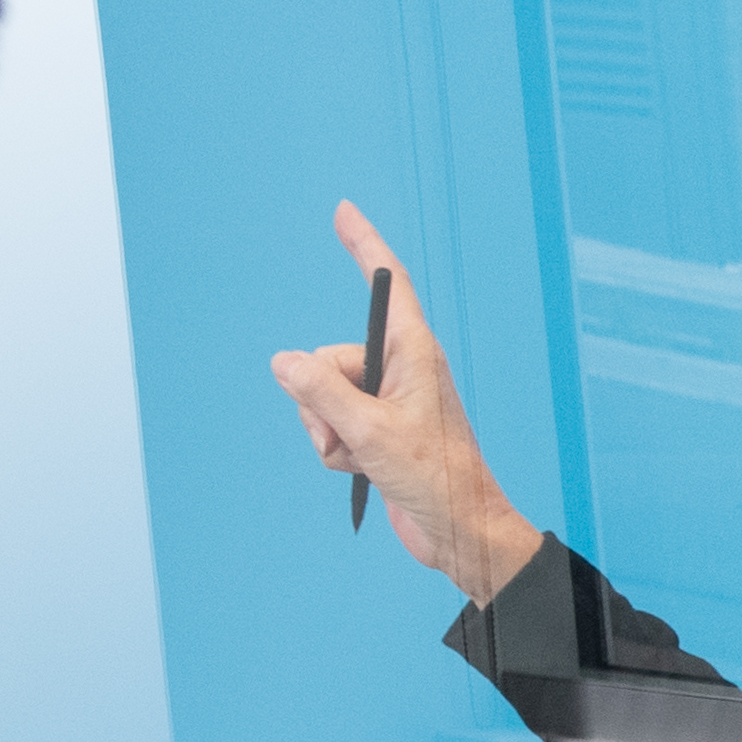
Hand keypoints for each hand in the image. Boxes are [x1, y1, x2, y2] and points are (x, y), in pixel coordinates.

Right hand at [268, 200, 543, 605]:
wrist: (457, 531)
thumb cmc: (433, 476)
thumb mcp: (367, 431)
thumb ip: (320, 392)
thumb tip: (284, 362)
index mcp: (413, 350)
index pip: (386, 282)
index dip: (364, 244)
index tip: (344, 211)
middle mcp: (401, 368)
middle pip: (328, 358)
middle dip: (320, 401)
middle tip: (349, 435)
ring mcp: (388, 401)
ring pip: (323, 398)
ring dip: (328, 432)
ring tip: (360, 457)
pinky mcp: (379, 432)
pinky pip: (333, 427)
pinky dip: (338, 451)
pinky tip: (362, 471)